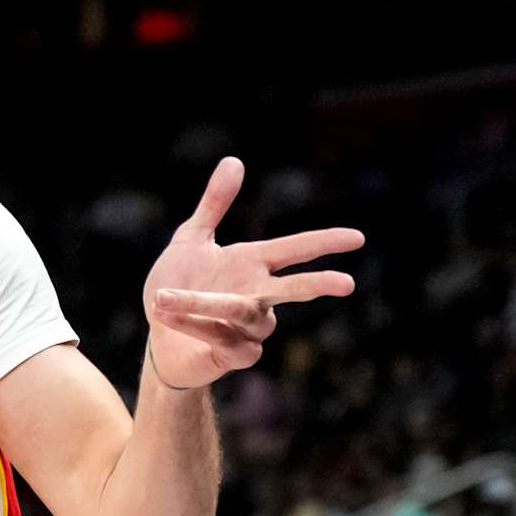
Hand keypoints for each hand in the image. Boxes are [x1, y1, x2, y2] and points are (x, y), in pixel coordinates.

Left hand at [143, 157, 362, 388]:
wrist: (157, 333)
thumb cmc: (179, 284)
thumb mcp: (191, 239)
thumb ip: (214, 204)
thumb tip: (234, 160)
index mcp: (252, 265)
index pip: (295, 250)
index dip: (325, 243)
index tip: (357, 238)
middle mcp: (257, 295)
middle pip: (293, 290)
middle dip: (317, 285)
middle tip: (347, 283)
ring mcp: (249, 328)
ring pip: (242, 313)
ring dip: (202, 303)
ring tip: (163, 296)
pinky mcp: (234, 354)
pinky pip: (222, 338)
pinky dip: (194, 325)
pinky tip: (167, 317)